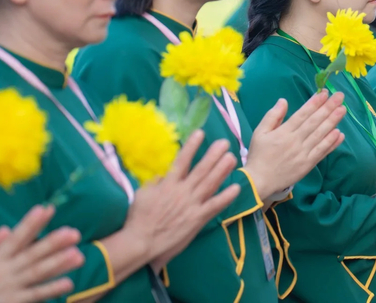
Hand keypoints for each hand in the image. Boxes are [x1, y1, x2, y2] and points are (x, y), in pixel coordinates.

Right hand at [0, 205, 83, 302]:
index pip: (15, 238)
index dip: (30, 224)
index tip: (46, 209)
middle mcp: (3, 273)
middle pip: (32, 255)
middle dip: (53, 243)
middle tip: (74, 232)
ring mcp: (9, 289)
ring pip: (37, 274)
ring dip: (58, 264)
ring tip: (78, 255)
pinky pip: (34, 296)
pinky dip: (50, 290)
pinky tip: (68, 283)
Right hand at [126, 131, 239, 269]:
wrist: (141, 242)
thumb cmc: (138, 218)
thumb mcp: (143, 194)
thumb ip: (155, 182)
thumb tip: (164, 173)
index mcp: (168, 184)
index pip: (181, 161)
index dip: (191, 146)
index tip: (200, 133)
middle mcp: (182, 191)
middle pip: (201, 170)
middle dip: (213, 155)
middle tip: (225, 143)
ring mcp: (191, 205)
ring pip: (210, 184)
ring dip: (222, 170)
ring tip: (232, 158)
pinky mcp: (197, 218)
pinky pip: (214, 206)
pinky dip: (225, 197)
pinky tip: (236, 188)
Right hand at [244, 93, 346, 198]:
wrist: (259, 181)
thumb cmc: (259, 155)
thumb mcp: (259, 132)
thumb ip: (272, 116)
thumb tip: (283, 100)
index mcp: (283, 132)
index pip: (302, 114)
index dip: (314, 103)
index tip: (325, 93)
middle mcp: (296, 141)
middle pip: (315, 122)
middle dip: (328, 108)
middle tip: (340, 96)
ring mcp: (303, 153)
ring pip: (321, 135)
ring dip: (333, 122)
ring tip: (343, 110)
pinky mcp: (308, 165)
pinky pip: (322, 152)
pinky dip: (332, 143)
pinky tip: (340, 134)